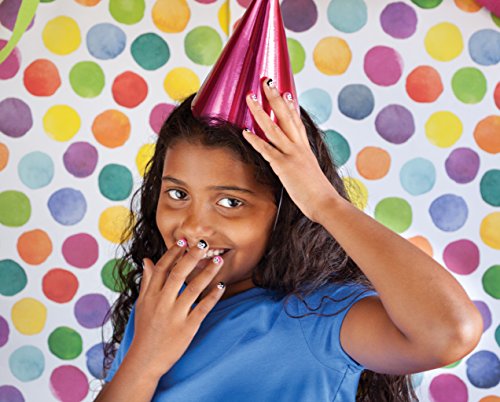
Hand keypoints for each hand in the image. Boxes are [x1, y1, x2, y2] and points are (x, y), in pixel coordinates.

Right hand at [128, 239, 224, 380]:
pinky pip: (203, 308)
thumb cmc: (145, 330)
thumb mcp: (142, 304)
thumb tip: (146, 260)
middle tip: (204, 243)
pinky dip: (213, 296)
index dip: (173, 253)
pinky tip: (221, 285)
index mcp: (151, 295)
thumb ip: (147, 281)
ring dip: (207, 272)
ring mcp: (175, 315)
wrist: (145, 361)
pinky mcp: (187, 328)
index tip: (184, 240)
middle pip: (178, 273)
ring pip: (193, 288)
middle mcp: (162, 303)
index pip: (162, 268)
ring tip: (219, 259)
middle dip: (192, 256)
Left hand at [243, 78, 338, 222]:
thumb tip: (297, 165)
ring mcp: (291, 154)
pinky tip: (245, 131)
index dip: (290, 105)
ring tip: (250, 97)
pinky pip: (267, 149)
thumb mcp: (310, 172)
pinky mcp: (284, 166)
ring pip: (273, 128)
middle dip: (274, 97)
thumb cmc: (318, 192)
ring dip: (260, 111)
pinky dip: (255, 140)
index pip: (296, 121)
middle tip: (266, 81)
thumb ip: (302, 164)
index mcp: (305, 148)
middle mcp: (299, 146)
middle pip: (285, 116)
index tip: (284, 91)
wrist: (325, 202)